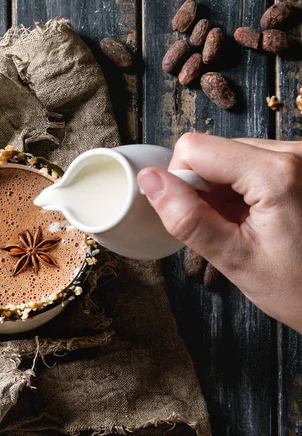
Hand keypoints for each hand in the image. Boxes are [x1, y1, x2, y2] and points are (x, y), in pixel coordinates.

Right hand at [137, 133, 301, 332]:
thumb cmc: (297, 287)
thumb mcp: (233, 258)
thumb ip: (186, 217)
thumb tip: (149, 180)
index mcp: (277, 173)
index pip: (193, 148)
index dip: (181, 182)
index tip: (200, 216)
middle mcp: (294, 152)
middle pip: (211, 149)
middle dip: (205, 187)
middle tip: (226, 226)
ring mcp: (300, 155)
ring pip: (227, 155)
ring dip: (222, 189)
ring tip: (244, 224)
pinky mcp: (299, 162)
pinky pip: (248, 161)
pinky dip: (240, 188)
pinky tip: (254, 216)